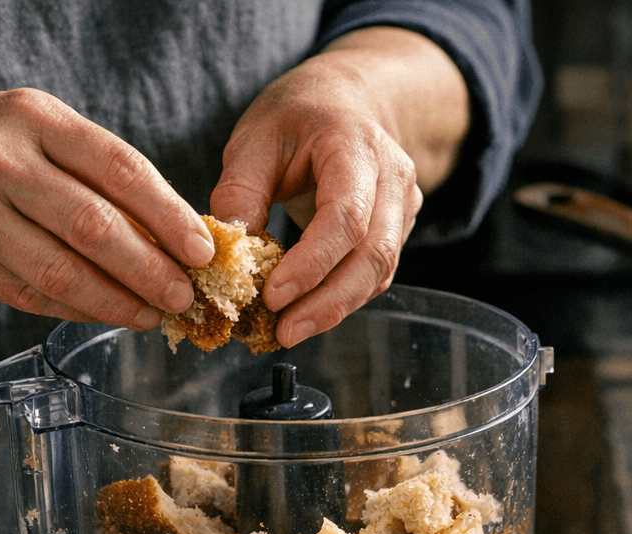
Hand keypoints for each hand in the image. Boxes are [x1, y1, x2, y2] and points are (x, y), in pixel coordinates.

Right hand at [0, 90, 213, 326]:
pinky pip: (29, 295)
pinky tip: (107, 315)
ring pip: (62, 272)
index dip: (170, 216)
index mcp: (33, 118)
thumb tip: (176, 232)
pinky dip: (77, 311)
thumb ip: (95, 172)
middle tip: (183, 296)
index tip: (202, 250)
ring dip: (118, 302)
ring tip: (152, 315)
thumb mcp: (33, 131)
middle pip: (95, 226)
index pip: (120, 169)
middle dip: (150, 270)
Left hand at [210, 28, 469, 347]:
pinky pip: (375, 274)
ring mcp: (403, 207)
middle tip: (283, 332)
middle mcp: (393, 178)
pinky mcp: (397, 231)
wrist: (347, 102)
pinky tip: (307, 314)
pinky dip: (342, 299)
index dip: (312, 263)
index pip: (346, 216)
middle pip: (374, 255)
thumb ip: (240, 190)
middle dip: (328, 302)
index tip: (273, 296)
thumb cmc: (297, 117)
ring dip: (335, 308)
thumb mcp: (255, 137)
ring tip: (289, 331)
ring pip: (380, 272)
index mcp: (357, 145)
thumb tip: (228, 253)